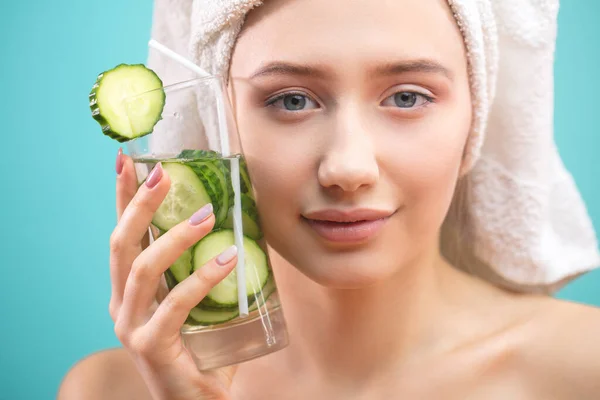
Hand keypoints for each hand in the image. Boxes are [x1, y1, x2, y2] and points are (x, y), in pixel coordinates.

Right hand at [109, 150, 238, 399]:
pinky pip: (176, 304)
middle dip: (138, 204)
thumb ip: (201, 270)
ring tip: (206, 214)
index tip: (127, 161)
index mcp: (128, 290)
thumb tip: (236, 226)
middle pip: (121, 245)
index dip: (122, 198)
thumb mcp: (195, 304)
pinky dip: (202, 278)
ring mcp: (131, 326)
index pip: (122, 235)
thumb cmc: (200, 349)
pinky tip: (228, 258)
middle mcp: (121, 304)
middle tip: (161, 172)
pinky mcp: (152, 346)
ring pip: (143, 269)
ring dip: (174, 237)